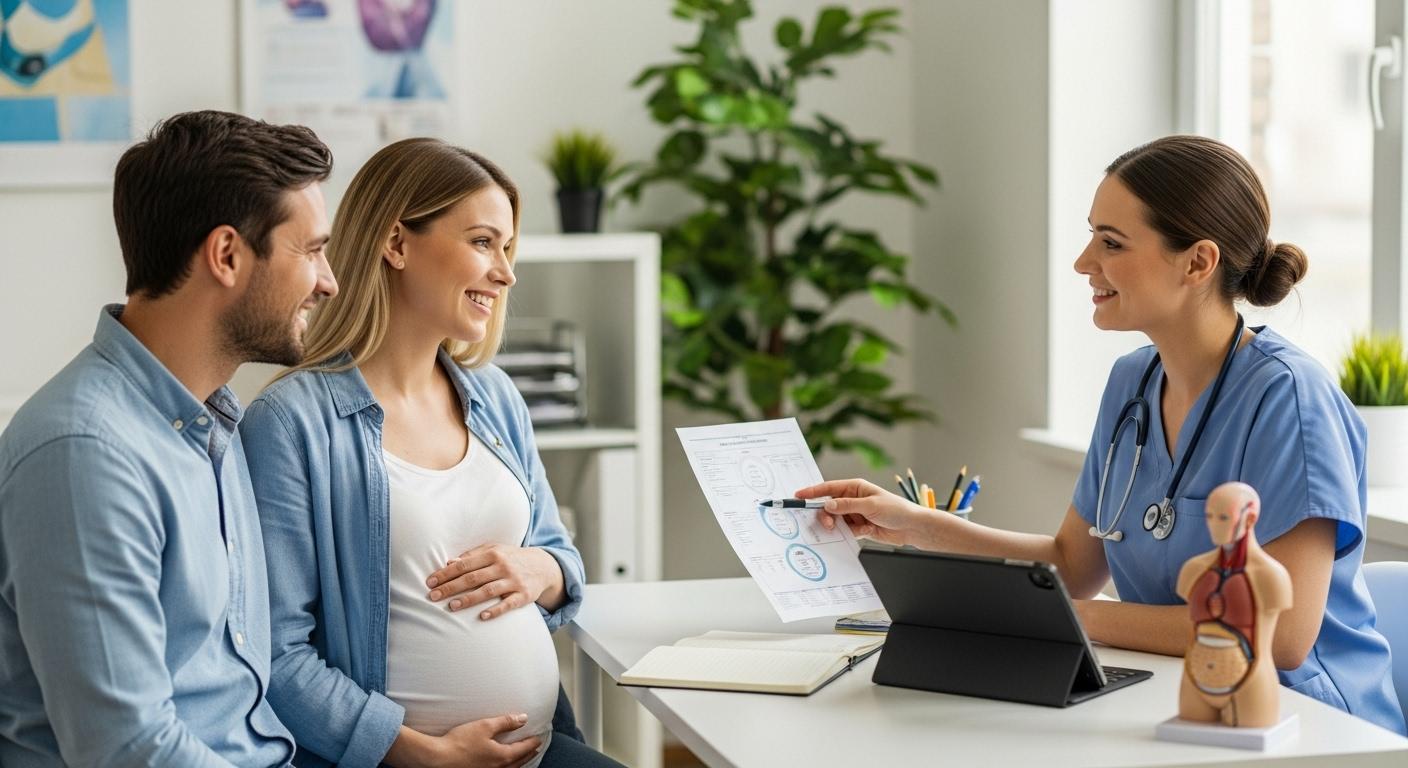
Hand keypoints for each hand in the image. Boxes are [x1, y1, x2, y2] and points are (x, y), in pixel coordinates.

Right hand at [385, 715, 540, 767]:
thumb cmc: (459, 742)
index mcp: (502, 756)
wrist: (437, 759)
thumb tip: (523, 719)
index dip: (532, 742)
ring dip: (520, 763)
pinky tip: (502, 765)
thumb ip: (506, 722)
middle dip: (528, 753)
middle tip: (535, 748)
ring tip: (522, 758)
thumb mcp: (484, 726)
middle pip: (519, 761)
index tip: (539, 738)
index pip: (523, 749)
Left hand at [425, 544, 563, 619]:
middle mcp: (503, 566)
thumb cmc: (512, 558)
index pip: (464, 564)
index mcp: (493, 554)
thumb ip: (472, 556)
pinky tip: (482, 616)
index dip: (446, 573)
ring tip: (451, 606)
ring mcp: (513, 581)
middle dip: (451, 587)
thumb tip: (449, 563)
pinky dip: (496, 610)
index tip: (430, 582)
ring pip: (488, 591)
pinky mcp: (523, 595)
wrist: (544, 566)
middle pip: (472, 578)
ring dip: (469, 599)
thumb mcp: (495, 550)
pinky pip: (508, 604)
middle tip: (433, 596)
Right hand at [795, 478, 945, 548]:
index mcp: (855, 487)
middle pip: (829, 506)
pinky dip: (852, 533)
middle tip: (830, 524)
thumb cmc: (896, 510)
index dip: (813, 492)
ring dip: (841, 526)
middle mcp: (853, 500)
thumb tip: (828, 505)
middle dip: (827, 515)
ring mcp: (855, 514)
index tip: (799, 496)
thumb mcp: (871, 505)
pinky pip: (845, 531)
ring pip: (835, 520)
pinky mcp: (858, 527)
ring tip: (855, 529)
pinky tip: (865, 531)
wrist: (912, 528)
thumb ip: (847, 506)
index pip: (829, 488)